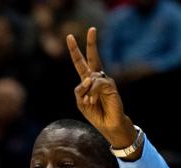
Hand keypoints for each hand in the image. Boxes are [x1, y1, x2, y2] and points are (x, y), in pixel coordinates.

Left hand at [66, 27, 134, 147]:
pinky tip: (92, 101)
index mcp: (87, 81)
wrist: (108, 125)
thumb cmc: (95, 113)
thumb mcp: (81, 102)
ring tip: (90, 103)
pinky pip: (97, 84)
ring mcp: (105, 81)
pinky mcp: (111, 86)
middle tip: (92, 28)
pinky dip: (92, 93)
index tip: (69, 37)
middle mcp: (97, 78)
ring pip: (90, 77)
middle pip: (92, 58)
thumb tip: (86, 79)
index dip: (75, 51)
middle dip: (91, 44)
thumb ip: (79, 91)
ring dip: (86, 92)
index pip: (81, 63)